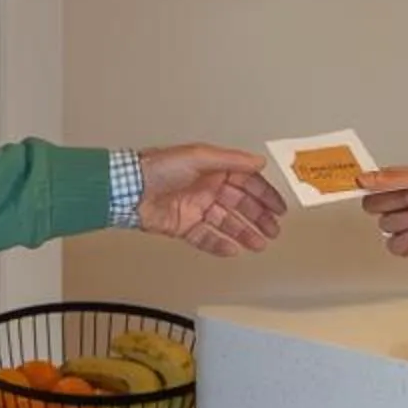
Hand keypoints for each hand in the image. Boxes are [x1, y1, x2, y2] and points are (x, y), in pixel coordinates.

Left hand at [136, 145, 285, 256]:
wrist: (128, 190)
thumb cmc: (157, 168)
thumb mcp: (198, 157)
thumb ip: (231, 161)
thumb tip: (258, 161)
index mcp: (212, 169)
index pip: (246, 182)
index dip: (264, 195)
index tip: (279, 209)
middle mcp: (206, 188)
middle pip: (239, 205)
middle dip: (258, 218)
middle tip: (273, 231)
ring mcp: (195, 208)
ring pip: (226, 223)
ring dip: (244, 233)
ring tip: (259, 244)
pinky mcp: (183, 226)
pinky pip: (206, 237)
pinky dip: (220, 244)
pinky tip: (233, 250)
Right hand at [358, 168, 407, 259]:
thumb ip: (392, 179)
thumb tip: (362, 178)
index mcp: (399, 186)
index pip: (369, 185)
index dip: (366, 185)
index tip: (364, 184)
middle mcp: (398, 205)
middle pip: (371, 205)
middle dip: (395, 200)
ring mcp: (402, 226)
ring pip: (385, 224)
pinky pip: (393, 245)